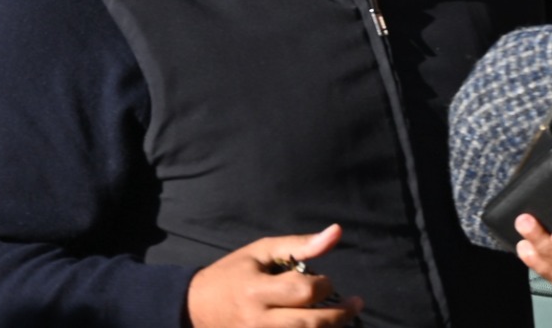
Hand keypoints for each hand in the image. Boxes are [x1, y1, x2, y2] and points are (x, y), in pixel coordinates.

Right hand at [185, 223, 363, 327]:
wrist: (196, 307)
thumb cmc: (231, 274)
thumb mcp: (259, 252)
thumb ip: (298, 245)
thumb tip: (337, 232)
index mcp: (255, 289)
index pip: (302, 291)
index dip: (324, 285)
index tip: (324, 279)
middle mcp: (259, 319)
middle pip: (311, 323)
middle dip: (340, 314)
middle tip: (355, 303)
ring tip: (341, 316)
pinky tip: (321, 326)